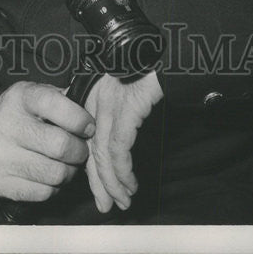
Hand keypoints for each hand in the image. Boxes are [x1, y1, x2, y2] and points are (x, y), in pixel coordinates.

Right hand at [0, 81, 95, 201]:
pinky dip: (54, 187)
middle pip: (60, 146)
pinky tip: (51, 176)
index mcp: (20, 97)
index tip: (88, 127)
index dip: (80, 119)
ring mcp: (0, 156)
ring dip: (70, 172)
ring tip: (67, 164)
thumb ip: (62, 98)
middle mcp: (6, 125)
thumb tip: (92, 108)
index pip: (56, 105)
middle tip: (81, 150)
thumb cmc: (18, 116)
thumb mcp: (34, 95)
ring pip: (55, 173)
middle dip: (80, 151)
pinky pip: (43, 193)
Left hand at [83, 70, 163, 212]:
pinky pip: (119, 147)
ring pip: (103, 154)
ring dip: (113, 183)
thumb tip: (121, 144)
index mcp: (95, 96)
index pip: (87, 140)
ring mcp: (110, 103)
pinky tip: (129, 184)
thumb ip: (119, 111)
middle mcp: (98, 100)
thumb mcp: (127, 88)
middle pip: (92, 150)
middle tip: (106, 206)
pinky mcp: (126, 107)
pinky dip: (122, 170)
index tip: (101, 190)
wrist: (164, 47)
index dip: (93, 168)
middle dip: (100, 183)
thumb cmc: (149, 65)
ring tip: (122, 201)